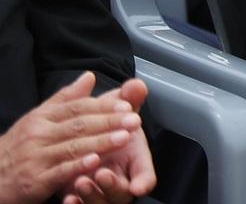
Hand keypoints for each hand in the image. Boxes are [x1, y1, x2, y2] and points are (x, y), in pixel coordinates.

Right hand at [0, 73, 142, 203]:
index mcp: (42, 118)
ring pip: (72, 147)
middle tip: (134, 120)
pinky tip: (95, 162)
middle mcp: (39, 135)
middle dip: (109, 122)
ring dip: (101, 142)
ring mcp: (36, 158)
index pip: (77, 108)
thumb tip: (89, 76)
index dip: (103, 106)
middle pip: (79, 126)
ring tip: (125, 137)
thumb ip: (66, 99)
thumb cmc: (19, 147)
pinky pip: (58, 172)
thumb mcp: (38, 119)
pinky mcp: (34, 181)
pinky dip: (77, 166)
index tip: (127, 104)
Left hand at [61, 79, 154, 203]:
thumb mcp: (116, 112)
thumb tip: (136, 85)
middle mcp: (120, 180)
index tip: (138, 186)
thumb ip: (128, 99)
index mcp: (133, 161)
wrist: (88, 139)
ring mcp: (101, 192)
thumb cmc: (107, 128)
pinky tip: (67, 198)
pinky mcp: (83, 199)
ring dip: (91, 195)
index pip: (145, 176)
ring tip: (79, 181)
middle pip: (122, 194)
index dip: (143, 182)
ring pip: (100, 203)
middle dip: (111, 186)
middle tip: (100, 173)